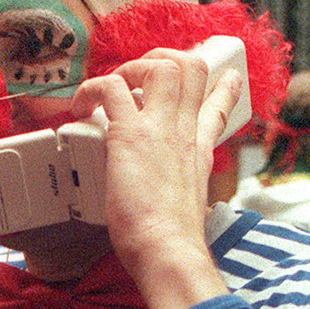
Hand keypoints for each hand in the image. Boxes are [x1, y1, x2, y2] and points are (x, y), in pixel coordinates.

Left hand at [70, 49, 242, 308]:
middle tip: (137, 76)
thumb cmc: (171, 240)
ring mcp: (159, 129)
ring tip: (108, 91)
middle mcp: (184, 132)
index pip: (217, 108)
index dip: (222, 88)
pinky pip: (110, 88)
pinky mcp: (129, 134)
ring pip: (159, 67)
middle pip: (191, 68)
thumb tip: (174, 212)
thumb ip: (181, 196)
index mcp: (198, 150)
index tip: (228, 77)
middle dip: (163, 60)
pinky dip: (91, 89)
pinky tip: (81, 107)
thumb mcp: (187, 208)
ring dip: (129, 69)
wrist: (168, 249)